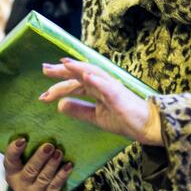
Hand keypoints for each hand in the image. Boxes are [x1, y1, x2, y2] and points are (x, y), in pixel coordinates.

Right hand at [4, 139, 71, 190]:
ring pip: (44, 177)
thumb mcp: (26, 162)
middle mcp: (21, 184)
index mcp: (13, 172)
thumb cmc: (34, 171)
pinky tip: (68, 165)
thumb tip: (42, 124)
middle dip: (40, 157)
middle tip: (49, 145)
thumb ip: (29, 149)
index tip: (23, 139)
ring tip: (59, 152)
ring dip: (52, 164)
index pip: (10, 160)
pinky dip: (62, 174)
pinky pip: (56, 185)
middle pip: (30, 170)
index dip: (14, 150)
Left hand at [41, 59, 162, 145]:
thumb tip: (60, 105)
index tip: (43, 95)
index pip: (74, 84)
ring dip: (78, 68)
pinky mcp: (120, 96)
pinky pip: (107, 86)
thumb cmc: (125, 119)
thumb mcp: (96, 117)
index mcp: (97, 89)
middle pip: (80, 74)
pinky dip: (97, 80)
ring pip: (93, 73)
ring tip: (64, 64)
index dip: (58, 87)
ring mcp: (112, 87)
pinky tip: (86, 76)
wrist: (147, 127)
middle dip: (62, 72)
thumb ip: (79, 110)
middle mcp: (103, 84)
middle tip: (44, 69)